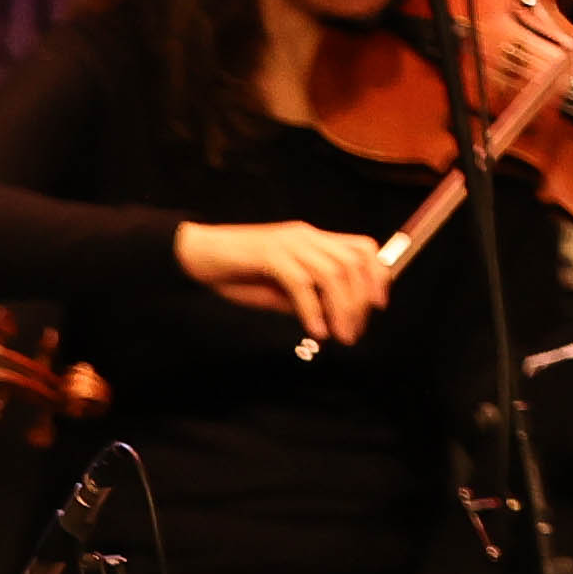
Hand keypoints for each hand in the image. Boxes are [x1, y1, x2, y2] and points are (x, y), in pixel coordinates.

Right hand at [175, 215, 386, 346]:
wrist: (195, 256)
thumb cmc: (233, 273)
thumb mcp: (276, 288)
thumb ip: (303, 298)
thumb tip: (330, 318)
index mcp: (311, 239)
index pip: (362, 248)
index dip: (377, 276)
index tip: (377, 306)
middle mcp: (306, 236)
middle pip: (352, 262)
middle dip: (361, 300)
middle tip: (355, 332)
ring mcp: (288, 244)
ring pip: (332, 273)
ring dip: (342, 308)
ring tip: (340, 336)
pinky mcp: (269, 255)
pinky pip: (301, 284)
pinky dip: (312, 310)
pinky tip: (315, 330)